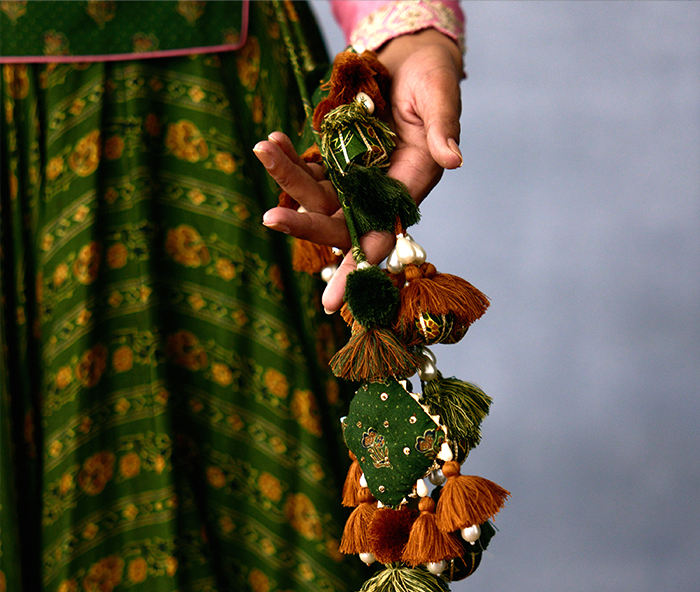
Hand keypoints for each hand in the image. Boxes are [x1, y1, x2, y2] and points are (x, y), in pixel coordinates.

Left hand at [253, 30, 462, 311]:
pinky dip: (289, 159)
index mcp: (409, 188)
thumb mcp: (441, 96)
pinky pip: (309, 172)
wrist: (412, 61)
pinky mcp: (338, 162)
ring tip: (263, 148)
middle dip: (304, 225)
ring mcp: (355, 179)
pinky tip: (272, 141)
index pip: (379, 238)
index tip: (331, 302)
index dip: (356, 270)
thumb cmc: (434, 78)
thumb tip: (453, 158)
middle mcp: (379, 193)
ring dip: (287, 178)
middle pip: (338, 224)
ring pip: (316, 196)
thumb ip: (444, 127)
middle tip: (270, 218)